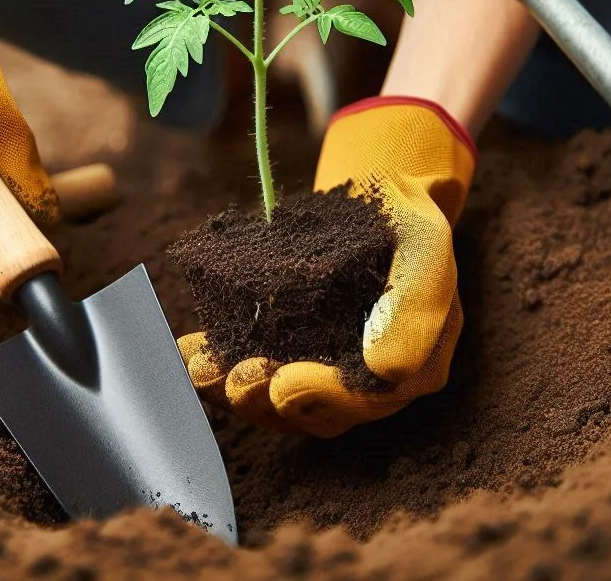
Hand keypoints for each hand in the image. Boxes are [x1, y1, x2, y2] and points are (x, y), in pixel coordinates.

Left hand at [178, 97, 474, 437]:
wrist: (371, 197)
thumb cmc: (401, 216)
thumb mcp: (423, 241)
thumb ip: (416, 300)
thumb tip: (387, 370)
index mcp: (414, 363)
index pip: (369, 398)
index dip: (324, 398)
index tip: (284, 383)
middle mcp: (369, 379)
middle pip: (318, 413)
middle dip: (269, 400)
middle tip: (237, 378)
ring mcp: (325, 367)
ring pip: (279, 400)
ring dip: (235, 390)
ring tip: (200, 367)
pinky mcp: (288, 349)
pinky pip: (253, 368)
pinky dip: (218, 364)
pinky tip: (187, 351)